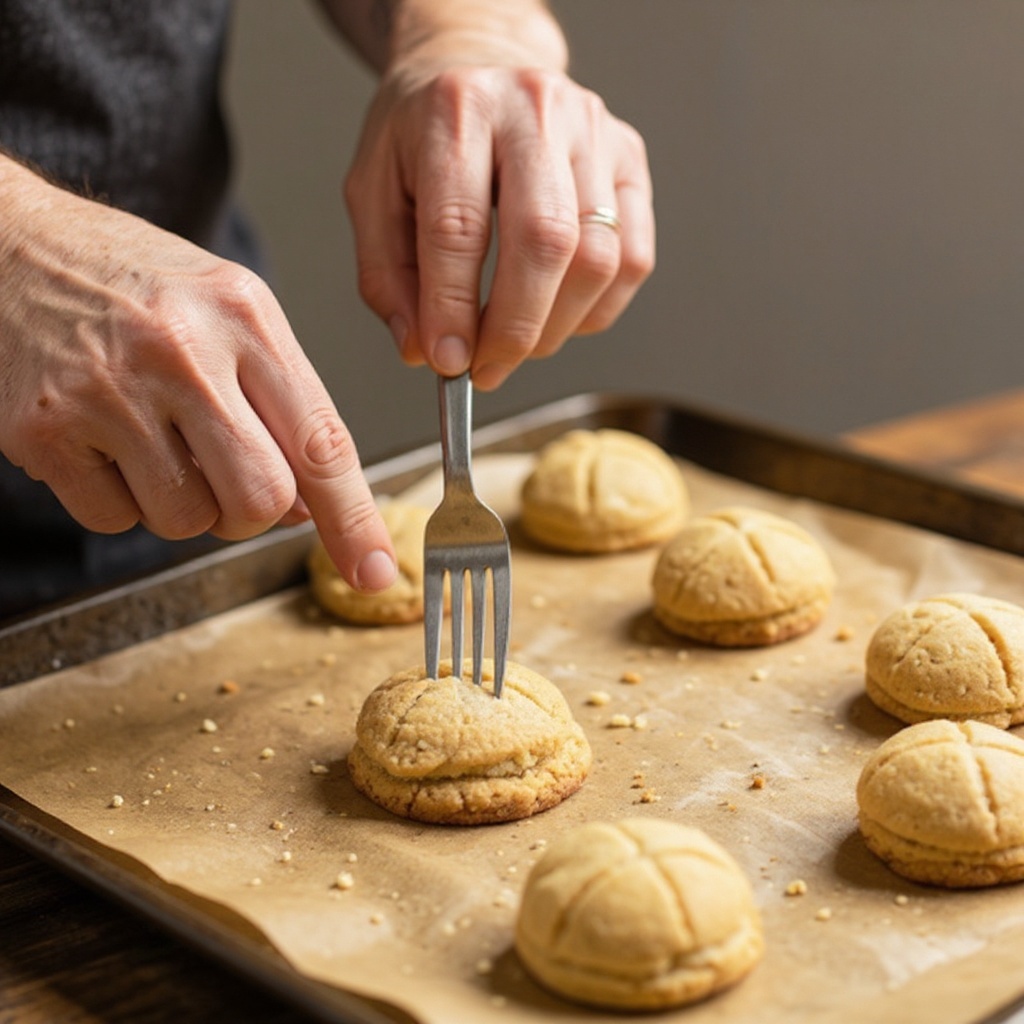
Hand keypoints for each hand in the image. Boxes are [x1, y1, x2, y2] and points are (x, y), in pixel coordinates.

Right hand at [0, 163, 395, 590]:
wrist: (16, 245)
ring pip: (186, 521)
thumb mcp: (233, 314)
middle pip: (258, 500)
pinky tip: (105, 440)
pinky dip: (119, 500)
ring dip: (183, 503)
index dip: (354, 518)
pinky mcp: (44, 429)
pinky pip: (114, 521)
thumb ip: (283, 405)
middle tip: (225, 475)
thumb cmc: (140, 285)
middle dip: (251, 512)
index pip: (321, 441)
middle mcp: (181, 351)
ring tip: (154, 438)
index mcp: (244, 317)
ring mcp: (107, 391)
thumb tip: (309, 507)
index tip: (376, 569)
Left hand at [345, 62, 654, 390]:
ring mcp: (593, 130)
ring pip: (598, 257)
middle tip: (488, 369)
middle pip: (544, 241)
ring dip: (556, 327)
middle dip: (516, 329)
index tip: (448, 361)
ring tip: (518, 346)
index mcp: (457, 110)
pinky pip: (633, 257)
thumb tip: (423, 351)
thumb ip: (387, 276)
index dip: (453, 308)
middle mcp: (534, 109)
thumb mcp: (373, 192)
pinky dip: (596, 310)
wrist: (479, 64)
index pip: (458, 226)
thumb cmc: (424, 133)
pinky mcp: (630, 158)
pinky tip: (558, 315)